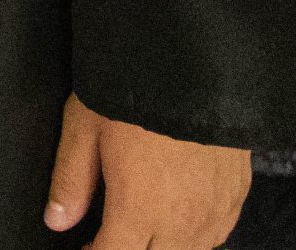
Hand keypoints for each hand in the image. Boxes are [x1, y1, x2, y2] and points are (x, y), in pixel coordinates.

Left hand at [43, 94, 250, 246]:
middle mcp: (181, 221)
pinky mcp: (238, 195)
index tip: (84, 247)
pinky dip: (196, 237)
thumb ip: (72, 180)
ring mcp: (214, 211)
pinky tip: (178, 219)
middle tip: (107, 235)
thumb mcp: (84, 128)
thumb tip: (57, 219)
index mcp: (139, 209)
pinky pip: (217, 235)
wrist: (196, 64)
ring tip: (141, 228)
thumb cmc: (133, 90)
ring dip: (162, 246)